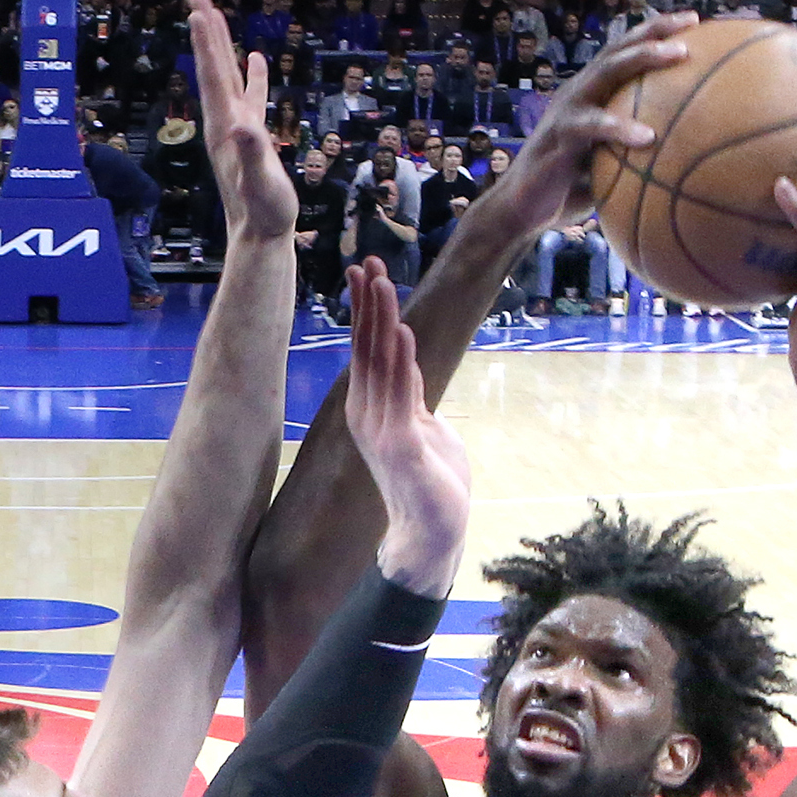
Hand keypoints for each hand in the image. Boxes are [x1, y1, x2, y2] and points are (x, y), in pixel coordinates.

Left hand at [183, 0, 292, 240]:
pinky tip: (256, 58)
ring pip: (229, 76)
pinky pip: (250, 95)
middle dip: (207, 33)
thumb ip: (253, 152)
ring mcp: (236, 128)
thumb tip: (242, 126)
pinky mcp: (250, 136)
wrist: (260, 236)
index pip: (214, 76)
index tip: (198, 10)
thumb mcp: (262, 181)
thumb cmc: (264, 212)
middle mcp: (224, 123)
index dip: (207, 43)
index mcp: (225, 128)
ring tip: (217, 16)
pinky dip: (253, 75)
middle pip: (214, 68)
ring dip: (223, 46)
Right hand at [340, 259, 468, 587]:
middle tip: (368, 262)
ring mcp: (381, 429)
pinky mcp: (400, 444)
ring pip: (379, 363)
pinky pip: (399, 393)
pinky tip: (404, 331)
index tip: (365, 273)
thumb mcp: (422, 427)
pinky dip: (402, 360)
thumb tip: (407, 363)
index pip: (366, 350)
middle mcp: (367, 414)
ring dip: (382, 320)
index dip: (366, 310)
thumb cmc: (431, 484)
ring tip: (382, 282)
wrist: (431, 534)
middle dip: (368, 303)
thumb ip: (411, 394)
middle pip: (366, 348)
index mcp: (371, 409)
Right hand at [468, 9, 694, 242]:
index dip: (656, 32)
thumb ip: (637, 153)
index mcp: (591, 95)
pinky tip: (649, 137)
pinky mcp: (557, 136)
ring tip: (677, 54)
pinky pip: (592, 126)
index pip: (624, 53)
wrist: (519, 213)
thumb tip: (686, 159)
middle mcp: (578, 93)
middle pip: (618, 48)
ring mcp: (566, 110)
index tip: (695, 20)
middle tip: (691, 21)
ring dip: (643, 56)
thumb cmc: (570, 190)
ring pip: (606, 71)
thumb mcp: (609, 165)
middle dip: (654, 30)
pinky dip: (619, 128)